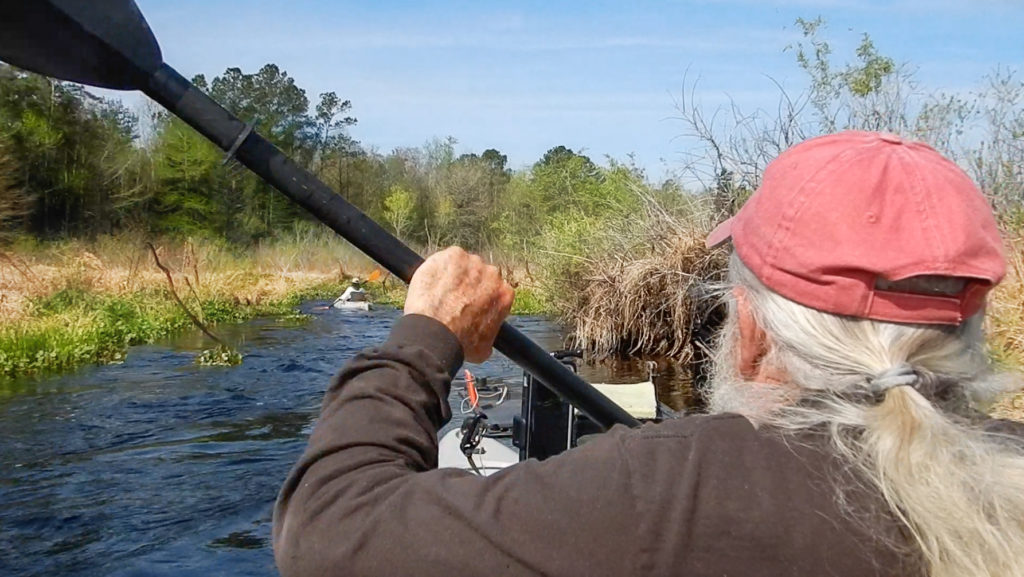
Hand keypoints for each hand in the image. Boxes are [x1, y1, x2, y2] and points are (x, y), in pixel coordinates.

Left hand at [405, 247, 514, 362]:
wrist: (436, 333)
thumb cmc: (460, 343)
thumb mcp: (485, 348)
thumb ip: (489, 332)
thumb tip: (486, 335)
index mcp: (504, 294)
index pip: (495, 289)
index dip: (480, 296)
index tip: (469, 302)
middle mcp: (493, 274)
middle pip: (480, 274)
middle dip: (469, 283)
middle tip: (452, 298)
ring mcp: (472, 262)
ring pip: (463, 265)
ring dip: (453, 274)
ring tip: (439, 291)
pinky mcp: (453, 255)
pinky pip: (446, 258)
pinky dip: (439, 267)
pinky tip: (432, 282)